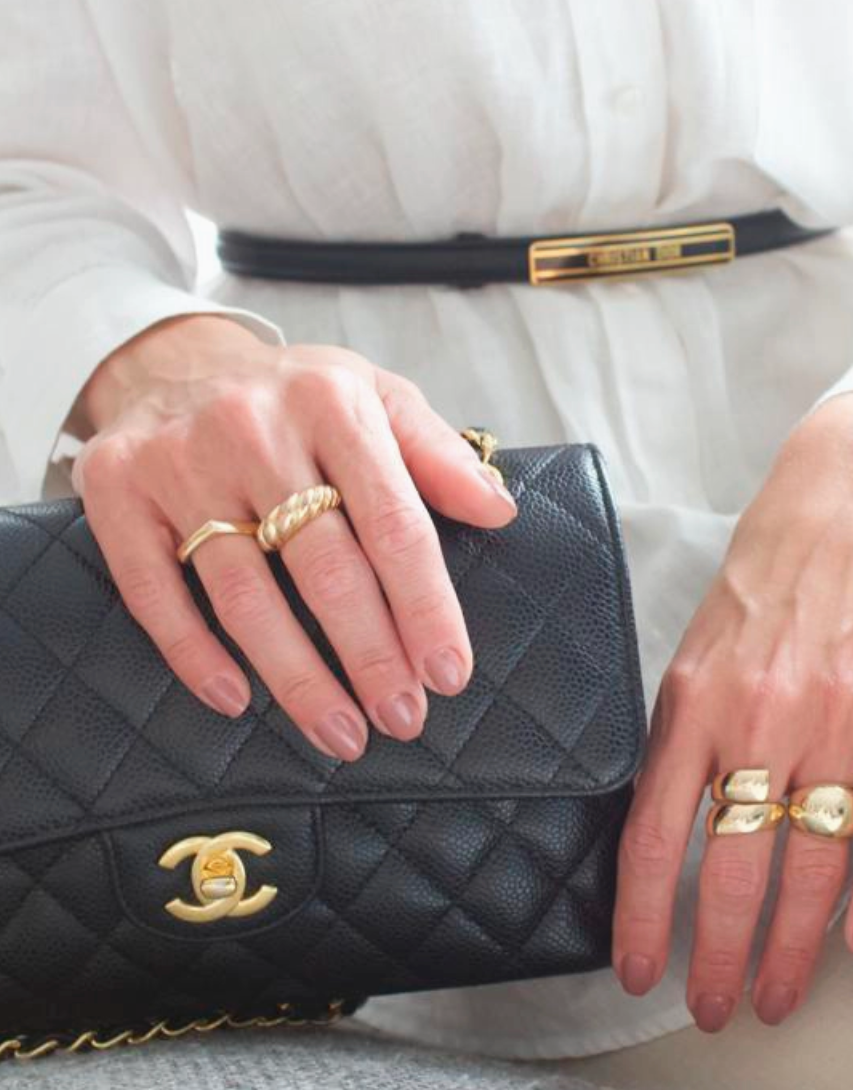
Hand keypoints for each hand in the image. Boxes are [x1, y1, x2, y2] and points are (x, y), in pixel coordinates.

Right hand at [70, 313, 516, 759]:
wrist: (174, 358)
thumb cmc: (296, 396)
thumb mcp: (376, 397)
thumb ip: (438, 454)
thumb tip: (499, 509)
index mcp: (332, 401)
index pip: (392, 522)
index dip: (425, 605)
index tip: (448, 673)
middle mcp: (252, 427)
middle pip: (323, 566)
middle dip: (371, 655)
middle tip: (402, 716)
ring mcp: (178, 459)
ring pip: (243, 592)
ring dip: (295, 675)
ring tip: (340, 731)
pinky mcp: (116, 488)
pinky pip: (155, 590)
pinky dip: (194, 653)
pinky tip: (236, 698)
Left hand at [611, 387, 852, 1031]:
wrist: (850, 492)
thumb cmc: (768, 573)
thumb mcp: (698, 646)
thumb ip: (685, 733)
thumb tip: (663, 825)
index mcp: (694, 699)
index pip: (655, 832)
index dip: (642, 914)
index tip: (637, 971)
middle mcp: (761, 712)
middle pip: (735, 865)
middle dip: (721, 954)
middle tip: (716, 1009)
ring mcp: (838, 710)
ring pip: (812, 857)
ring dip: (794, 943)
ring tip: (780, 995)